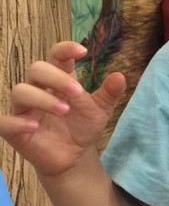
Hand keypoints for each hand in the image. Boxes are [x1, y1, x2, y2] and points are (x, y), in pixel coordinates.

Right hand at [0, 42, 125, 177]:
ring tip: (64, 110)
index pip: (56, 55)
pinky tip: (35, 127)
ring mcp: (25, 109)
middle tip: (77, 93)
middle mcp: (38, 89)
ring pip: (20, 91)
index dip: (65, 49)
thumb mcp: (100, 110)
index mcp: (58, 79)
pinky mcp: (15, 130)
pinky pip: (5, 121)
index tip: (82, 51)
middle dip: (56, 77)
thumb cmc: (82, 127)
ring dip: (42, 98)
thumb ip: (109, 93)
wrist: (73, 156)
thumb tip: (120, 76)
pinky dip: (17, 122)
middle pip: (36, 68)